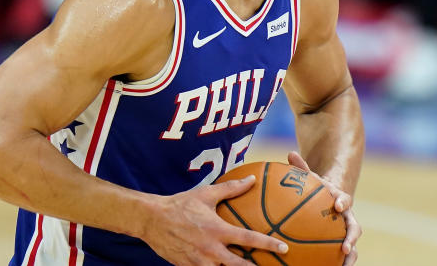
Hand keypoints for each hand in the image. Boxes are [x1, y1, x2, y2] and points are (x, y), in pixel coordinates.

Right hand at [142, 175, 288, 265]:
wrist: (152, 220)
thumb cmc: (180, 204)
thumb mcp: (206, 194)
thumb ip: (231, 188)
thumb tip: (252, 179)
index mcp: (217, 230)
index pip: (249, 238)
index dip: (269, 244)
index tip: (284, 248)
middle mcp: (210, 249)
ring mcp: (199, 262)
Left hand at [288, 152, 361, 265]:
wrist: (332, 199)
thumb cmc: (318, 189)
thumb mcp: (312, 178)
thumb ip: (302, 168)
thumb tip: (290, 153)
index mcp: (341, 200)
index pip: (345, 200)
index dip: (342, 202)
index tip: (338, 206)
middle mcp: (348, 217)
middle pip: (355, 228)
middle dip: (351, 238)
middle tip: (345, 247)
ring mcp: (347, 231)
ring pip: (353, 245)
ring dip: (350, 256)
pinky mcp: (343, 243)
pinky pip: (344, 255)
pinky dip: (340, 263)